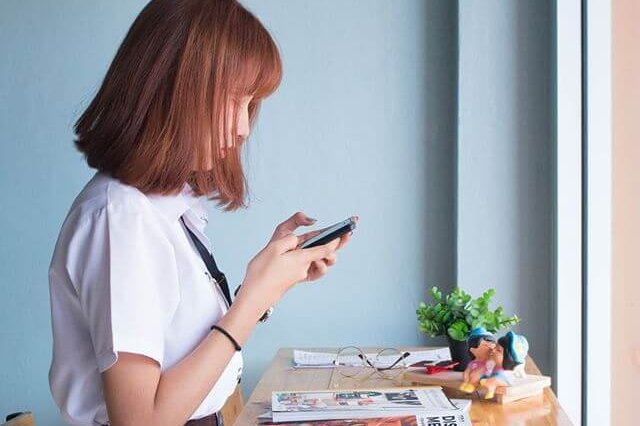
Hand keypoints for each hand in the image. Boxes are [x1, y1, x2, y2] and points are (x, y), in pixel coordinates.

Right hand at [237, 212, 357, 314]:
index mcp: (302, 258)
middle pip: (325, 256)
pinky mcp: (295, 279)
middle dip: (335, 246)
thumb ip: (290, 240)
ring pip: (318, 263)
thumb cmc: (262, 272)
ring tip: (320, 244)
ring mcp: (300, 275)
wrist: (256, 295)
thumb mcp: (274, 247)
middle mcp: (304, 268)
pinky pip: (310, 269)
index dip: (336, 240)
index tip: (345, 232)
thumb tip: (299, 239)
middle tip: (345, 236)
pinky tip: (309, 256)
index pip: (325, 248)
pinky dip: (313, 261)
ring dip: (322, 254)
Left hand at [269, 212, 357, 280]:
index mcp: (311, 240)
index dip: (340, 228)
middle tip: (346, 234)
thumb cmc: (274, 249)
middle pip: (334, 246)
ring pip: (330, 259)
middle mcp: (314, 251)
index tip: (353, 221)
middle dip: (342, 240)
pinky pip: (321, 271)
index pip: (328, 234)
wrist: (266, 269)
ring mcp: (312, 263)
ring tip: (325, 253)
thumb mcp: (283, 229)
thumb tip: (314, 221)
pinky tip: (317, 262)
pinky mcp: (309, 274)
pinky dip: (321, 266)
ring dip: (331, 255)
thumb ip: (297, 219)